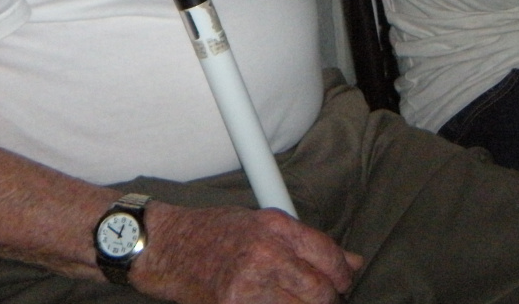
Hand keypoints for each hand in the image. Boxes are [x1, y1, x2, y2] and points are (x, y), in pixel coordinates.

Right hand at [135, 202, 362, 303]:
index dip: (343, 275)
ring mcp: (249, 283)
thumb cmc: (212, 232)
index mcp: (275, 226)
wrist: (166, 246)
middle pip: (320, 290)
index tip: (342, 283)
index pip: (328, 255)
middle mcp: (265, 252)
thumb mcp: (261, 224)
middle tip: (324, 300)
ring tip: (299, 303)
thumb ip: (305, 244)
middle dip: (328, 300)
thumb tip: (352, 262)